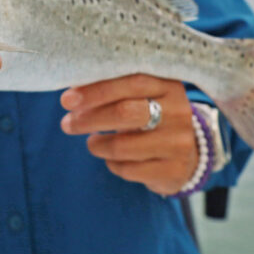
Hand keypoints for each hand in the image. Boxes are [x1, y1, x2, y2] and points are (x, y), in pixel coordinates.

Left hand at [60, 74, 197, 195]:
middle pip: (126, 113)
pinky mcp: (174, 170)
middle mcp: (179, 112)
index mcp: (168, 85)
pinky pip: (129, 169)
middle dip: (89, 119)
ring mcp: (179, 143)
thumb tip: (72, 93)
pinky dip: (112, 164)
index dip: (96, 91)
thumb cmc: (151, 116)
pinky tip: (112, 158)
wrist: (187, 153)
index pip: (131, 82)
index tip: (67, 99)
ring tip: (91, 142)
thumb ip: (114, 89)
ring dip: (97, 145)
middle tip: (67, 123)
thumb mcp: (141, 97)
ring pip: (123, 146)